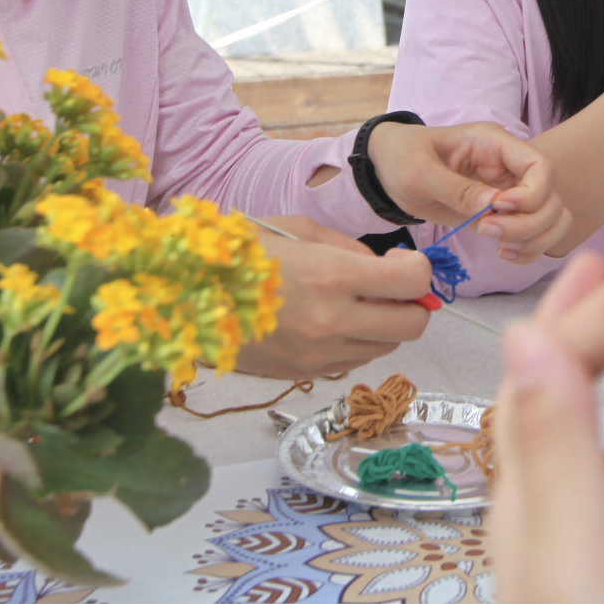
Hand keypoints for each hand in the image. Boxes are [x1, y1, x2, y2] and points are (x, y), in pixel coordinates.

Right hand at [234, 216, 431, 378]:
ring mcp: (318, 355)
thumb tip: (388, 265)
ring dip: (384, 325)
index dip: (418, 269)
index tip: (402, 262)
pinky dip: (355, 343)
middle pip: (412, 325)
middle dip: (412, 304)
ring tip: (355, 303)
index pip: (412, 281)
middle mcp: (331, 321)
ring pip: (386, 348)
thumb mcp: (297, 229)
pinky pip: (353, 361)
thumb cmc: (240, 254)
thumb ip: (349, 247)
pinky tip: (330, 322)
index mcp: (330, 275)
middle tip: (392, 288)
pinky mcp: (303, 374)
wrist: (184, 298)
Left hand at [366, 121, 570, 261]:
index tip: (498, 208)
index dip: (530, 194)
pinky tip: (503, 253)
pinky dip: (528, 250)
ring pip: (553, 218)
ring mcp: (510, 193)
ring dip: (534, 239)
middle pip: (551, 198)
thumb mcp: (419, 170)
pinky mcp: (503, 216)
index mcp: (495, 145)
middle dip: (528, 223)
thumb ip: (455, 188)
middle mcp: (510, 168)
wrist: (388, 170)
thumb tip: (492, 206)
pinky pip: (536, 235)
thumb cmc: (403, 158)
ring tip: (500, 248)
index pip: (541, 167)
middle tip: (487, 231)